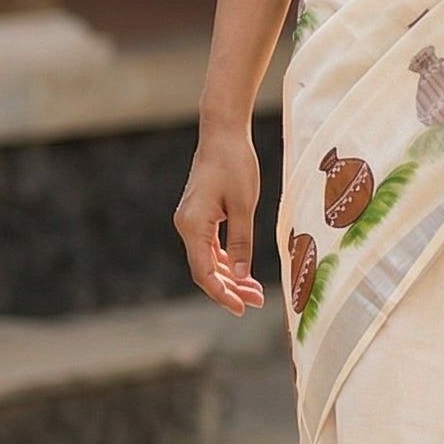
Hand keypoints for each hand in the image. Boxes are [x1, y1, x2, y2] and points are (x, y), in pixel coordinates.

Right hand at [174, 121, 265, 314]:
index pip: (204, 273)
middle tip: (257, 302)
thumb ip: (242, 242)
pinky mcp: (199, 216)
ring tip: (255, 291)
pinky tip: (243, 271)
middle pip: (205, 271)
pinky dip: (226, 261)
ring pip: (208, 261)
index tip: (242, 308)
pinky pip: (210, 247)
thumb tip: (241, 276)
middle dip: (230, 289)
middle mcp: (186, 226)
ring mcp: (191, 222)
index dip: (223, 295)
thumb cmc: (235, 164)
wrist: (223, 134)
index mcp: (193, 226)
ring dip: (230, 277)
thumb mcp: (244, 205)